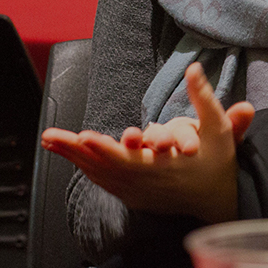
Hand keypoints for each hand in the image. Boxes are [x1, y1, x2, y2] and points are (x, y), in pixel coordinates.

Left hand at [41, 63, 255, 222]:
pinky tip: (69, 154)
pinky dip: (85, 167)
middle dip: (74, 150)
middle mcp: (145, 183)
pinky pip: (104, 182)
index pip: (128, 159)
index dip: (105, 149)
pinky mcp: (132, 196)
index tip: (84, 137)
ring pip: (99, 175)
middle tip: (49, 135)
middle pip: (103, 167)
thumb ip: (204, 98)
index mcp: (164, 167)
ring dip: (73, 158)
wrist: (218, 199)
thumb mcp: (217, 128)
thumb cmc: (217, 160)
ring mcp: (136, 192)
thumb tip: (193, 68)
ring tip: (49, 139)